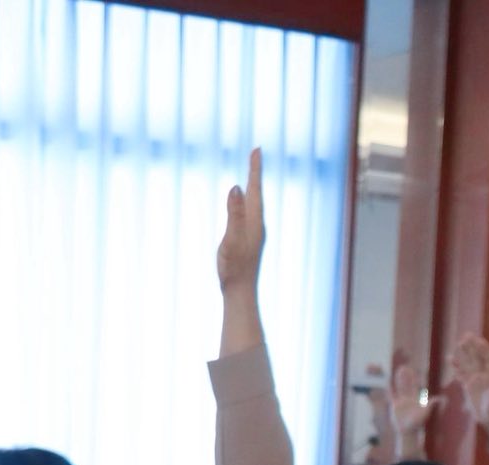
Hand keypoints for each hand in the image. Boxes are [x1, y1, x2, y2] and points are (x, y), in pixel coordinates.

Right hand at [216, 148, 265, 293]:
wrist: (240, 291)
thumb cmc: (234, 267)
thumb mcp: (231, 237)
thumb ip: (234, 212)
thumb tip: (237, 187)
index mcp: (254, 221)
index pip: (255, 189)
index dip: (254, 169)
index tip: (257, 150)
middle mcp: (257, 225)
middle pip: (257, 192)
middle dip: (255, 172)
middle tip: (255, 153)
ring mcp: (253, 233)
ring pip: (254, 202)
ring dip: (253, 186)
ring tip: (252, 173)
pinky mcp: (248, 240)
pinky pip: (248, 212)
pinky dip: (247, 201)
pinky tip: (244, 204)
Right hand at [387, 363, 443, 454]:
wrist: (408, 431)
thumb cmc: (417, 422)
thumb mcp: (425, 411)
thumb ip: (432, 404)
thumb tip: (442, 399)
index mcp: (415, 398)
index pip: (414, 385)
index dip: (412, 378)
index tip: (411, 370)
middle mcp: (408, 398)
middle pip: (406, 385)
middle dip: (405, 377)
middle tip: (403, 368)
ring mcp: (401, 401)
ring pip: (399, 388)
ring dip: (398, 381)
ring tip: (396, 373)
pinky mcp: (394, 406)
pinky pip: (391, 396)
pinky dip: (389, 390)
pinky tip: (386, 384)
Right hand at [451, 334, 488, 437]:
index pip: (488, 359)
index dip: (483, 349)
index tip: (477, 339)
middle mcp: (485, 376)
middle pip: (477, 358)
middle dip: (472, 347)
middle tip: (465, 335)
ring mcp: (476, 381)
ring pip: (468, 364)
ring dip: (463, 354)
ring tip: (457, 344)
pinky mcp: (469, 388)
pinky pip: (461, 374)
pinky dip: (456, 367)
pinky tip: (450, 359)